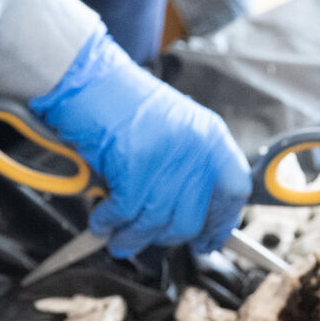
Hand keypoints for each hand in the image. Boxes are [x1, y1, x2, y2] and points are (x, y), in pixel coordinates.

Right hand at [30, 31, 249, 257]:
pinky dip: (108, 223)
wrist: (86, 80)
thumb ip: (184, 165)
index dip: (221, 223)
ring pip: (155, 223)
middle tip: (145, 239)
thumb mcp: (170, 128)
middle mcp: (195, 148)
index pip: (233, 191)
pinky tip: (100, 221)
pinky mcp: (134, 169)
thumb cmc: (119, 101)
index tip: (208, 241)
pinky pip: (124, 215)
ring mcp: (165, 160)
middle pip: (190, 217)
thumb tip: (184, 213)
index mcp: (210, 136)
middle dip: (164, 237)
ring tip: (116, 239)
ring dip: (132, 238)